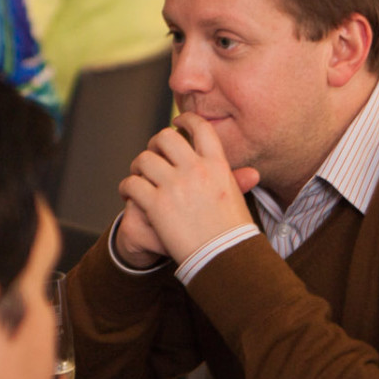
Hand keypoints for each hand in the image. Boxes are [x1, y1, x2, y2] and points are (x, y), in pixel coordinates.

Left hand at [116, 113, 260, 266]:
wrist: (223, 258)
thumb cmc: (232, 233)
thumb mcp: (237, 200)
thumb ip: (237, 181)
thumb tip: (252, 174)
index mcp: (217, 165)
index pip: (200, 128)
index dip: (185, 120)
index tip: (176, 123)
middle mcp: (196, 170)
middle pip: (166, 137)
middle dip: (155, 143)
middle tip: (153, 154)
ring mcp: (174, 186)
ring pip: (144, 159)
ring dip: (138, 166)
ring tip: (138, 177)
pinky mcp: (156, 205)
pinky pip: (132, 184)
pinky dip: (127, 187)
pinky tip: (130, 194)